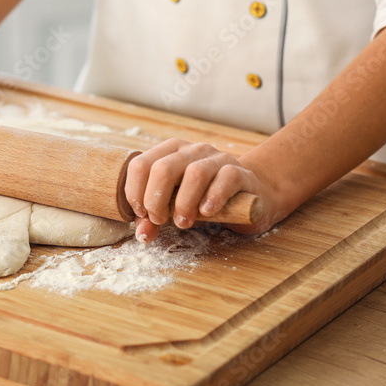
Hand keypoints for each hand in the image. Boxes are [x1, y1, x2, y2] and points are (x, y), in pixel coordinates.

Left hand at [123, 138, 283, 242]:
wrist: (250, 196)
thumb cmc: (205, 200)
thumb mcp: (176, 207)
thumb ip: (156, 218)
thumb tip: (142, 234)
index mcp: (170, 153)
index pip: (140, 164)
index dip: (135, 192)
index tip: (142, 214)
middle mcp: (193, 151)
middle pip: (163, 168)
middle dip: (156, 200)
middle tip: (161, 220)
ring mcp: (218, 159)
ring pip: (194, 173)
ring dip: (184, 203)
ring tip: (183, 222)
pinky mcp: (241, 173)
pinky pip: (226, 178)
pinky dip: (213, 197)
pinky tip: (207, 212)